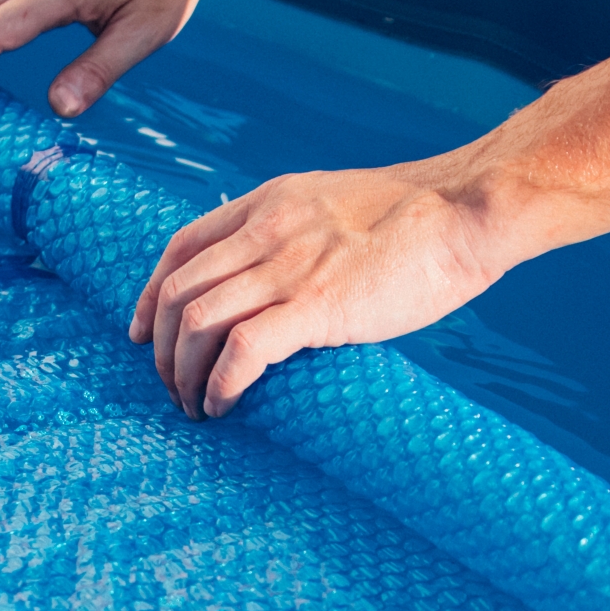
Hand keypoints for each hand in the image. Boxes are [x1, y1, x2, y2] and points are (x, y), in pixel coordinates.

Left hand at [132, 157, 514, 418]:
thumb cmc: (419, 219)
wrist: (466, 212)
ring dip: (183, 374)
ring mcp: (288, 267)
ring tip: (194, 407)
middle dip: (161, 348)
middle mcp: (267, 231)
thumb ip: (300, 233)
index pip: (181, 247)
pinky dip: (220, 385)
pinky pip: (241, 351)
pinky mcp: (316, 307)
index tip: (143, 333)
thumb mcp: (338, 205)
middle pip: (177, 291)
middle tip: (172, 387)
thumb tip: (282, 280)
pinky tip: (224, 406)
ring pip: (196, 322)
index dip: (149, 295)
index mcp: (270, 202)